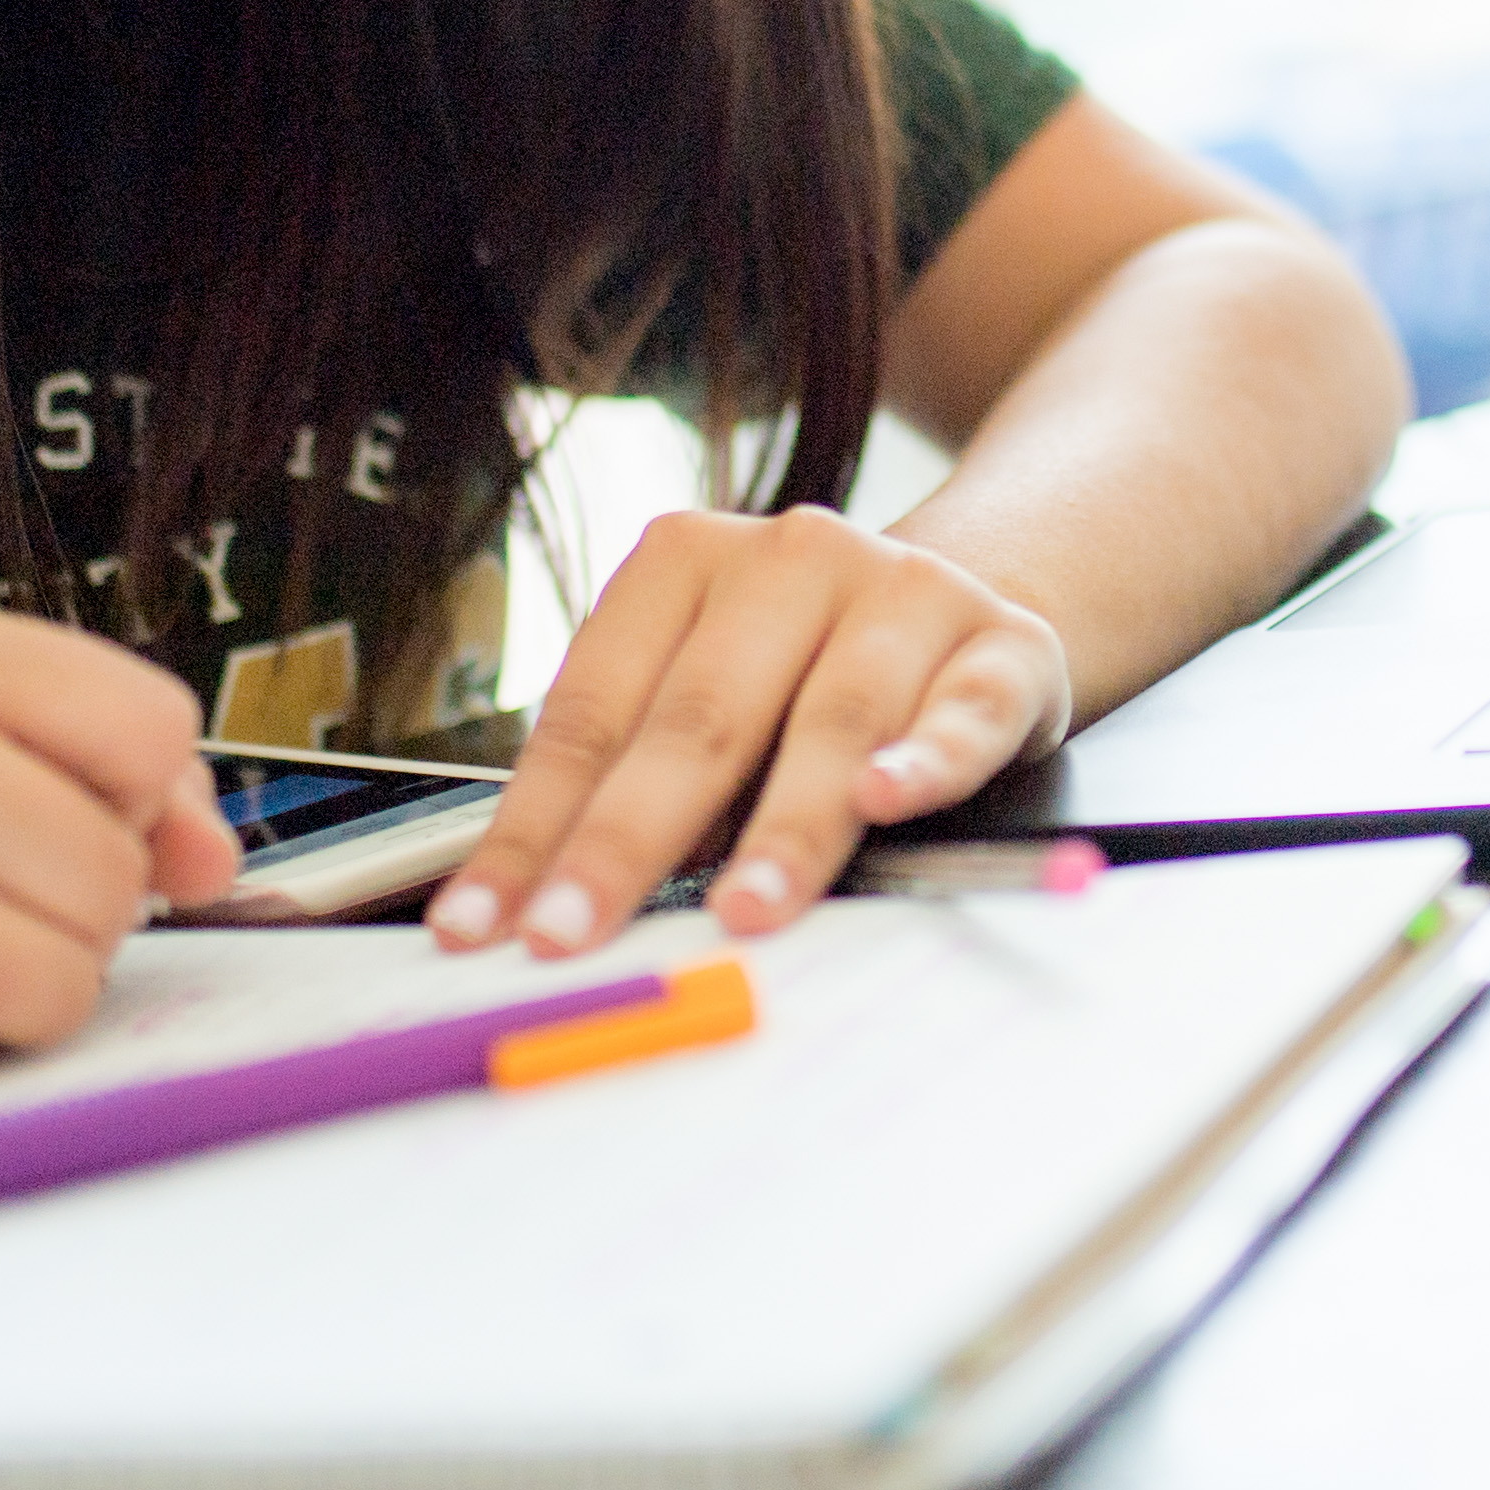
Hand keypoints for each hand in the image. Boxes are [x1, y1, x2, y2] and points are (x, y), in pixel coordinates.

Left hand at [424, 508, 1069, 957]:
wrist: (959, 612)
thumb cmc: (800, 681)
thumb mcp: (705, 704)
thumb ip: (634, 782)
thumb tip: (539, 907)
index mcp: (687, 559)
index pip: (594, 707)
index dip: (534, 823)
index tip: (486, 923)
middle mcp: (793, 556)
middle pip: (699, 715)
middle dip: (627, 840)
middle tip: (574, 933)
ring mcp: (905, 592)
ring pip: (834, 718)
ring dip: (784, 825)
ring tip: (740, 910)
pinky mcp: (1004, 646)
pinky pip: (966, 708)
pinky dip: (929, 757)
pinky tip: (888, 797)